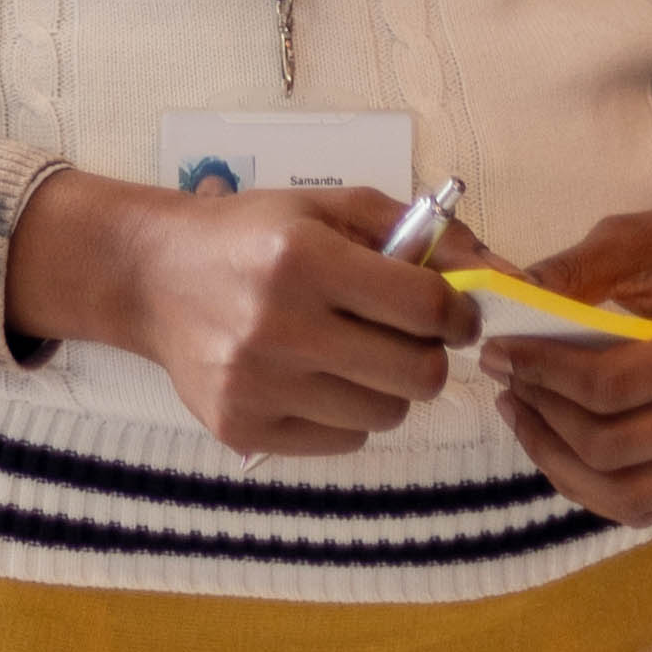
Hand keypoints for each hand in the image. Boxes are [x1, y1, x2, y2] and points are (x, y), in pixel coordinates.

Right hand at [4, 170, 477, 454]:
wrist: (153, 276)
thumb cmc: (253, 236)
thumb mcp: (329, 210)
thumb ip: (418, 233)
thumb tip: (499, 274)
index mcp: (304, 258)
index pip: (427, 308)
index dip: (458, 314)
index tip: (453, 315)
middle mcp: (279, 324)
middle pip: (418, 375)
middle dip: (425, 354)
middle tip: (403, 337)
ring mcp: (258, 385)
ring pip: (385, 416)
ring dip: (385, 387)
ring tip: (351, 355)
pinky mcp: (243, 429)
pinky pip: (343, 442)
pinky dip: (344, 415)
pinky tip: (313, 378)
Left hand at [480, 190, 651, 525]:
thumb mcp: (639, 237)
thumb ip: (572, 270)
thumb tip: (504, 299)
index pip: (612, 385)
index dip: (542, 373)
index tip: (497, 351)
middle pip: (615, 448)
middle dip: (544, 416)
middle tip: (506, 381)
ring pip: (629, 495)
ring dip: (559, 461)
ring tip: (522, 414)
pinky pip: (650, 506)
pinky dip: (593, 485)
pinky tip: (558, 444)